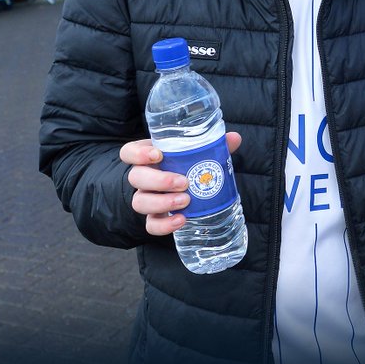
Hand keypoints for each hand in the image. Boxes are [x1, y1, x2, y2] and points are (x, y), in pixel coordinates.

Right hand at [123, 132, 241, 235]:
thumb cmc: (190, 166)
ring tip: (185, 201)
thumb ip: (214, 145)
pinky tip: (181, 220)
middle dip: (159, 180)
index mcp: (149, 157)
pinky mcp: (154, 218)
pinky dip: (164, 225)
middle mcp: (143, 177)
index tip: (158, 155)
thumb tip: (234, 138)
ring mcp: (146, 199)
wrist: (189, 193)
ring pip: (139, 202)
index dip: (138, 153)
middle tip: (183, 182)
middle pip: (136, 177)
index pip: (129, 152)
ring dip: (162, 202)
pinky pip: (151, 225)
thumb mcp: (199, 154)